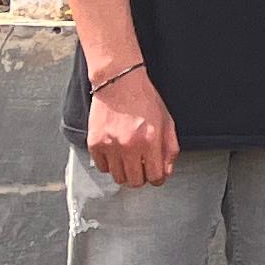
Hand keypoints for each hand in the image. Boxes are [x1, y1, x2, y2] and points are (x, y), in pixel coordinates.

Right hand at [86, 65, 178, 188]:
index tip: (156, 173)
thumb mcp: (167, 121)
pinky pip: (102, 168)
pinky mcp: (95, 143)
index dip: (158, 178)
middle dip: (142, 177)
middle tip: (142, 166)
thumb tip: (166, 172)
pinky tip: (116, 152)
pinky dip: (110, 164)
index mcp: (150, 140)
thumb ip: (170, 148)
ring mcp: (110, 146)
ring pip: (118, 178)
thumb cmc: (145, 100)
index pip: (156, 177)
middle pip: (135, 182)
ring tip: (129, 159)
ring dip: (126, 172)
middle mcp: (129, 146)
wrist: (119, 83)